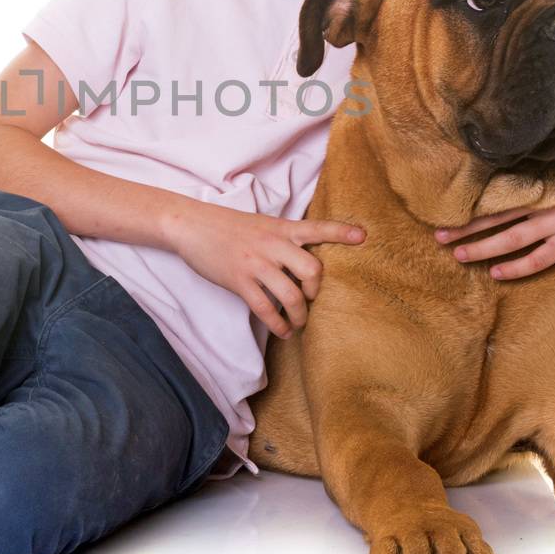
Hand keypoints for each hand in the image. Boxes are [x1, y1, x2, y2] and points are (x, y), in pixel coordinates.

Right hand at [164, 202, 365, 337]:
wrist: (191, 225)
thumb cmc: (228, 226)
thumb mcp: (262, 223)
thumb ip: (284, 237)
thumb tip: (304, 261)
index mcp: (281, 228)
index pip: (317, 228)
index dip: (340, 232)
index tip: (363, 236)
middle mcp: (273, 244)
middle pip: (312, 269)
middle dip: (317, 291)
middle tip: (311, 299)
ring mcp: (256, 263)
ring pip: (290, 295)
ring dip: (300, 315)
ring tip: (298, 323)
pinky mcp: (238, 280)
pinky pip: (264, 308)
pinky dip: (277, 324)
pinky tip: (281, 330)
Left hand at [434, 155, 554, 280]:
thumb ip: (531, 170)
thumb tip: (501, 162)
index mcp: (534, 185)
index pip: (493, 197)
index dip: (467, 207)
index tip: (443, 213)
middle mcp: (540, 204)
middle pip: (494, 219)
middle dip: (465, 229)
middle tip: (438, 238)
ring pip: (511, 240)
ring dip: (483, 249)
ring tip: (459, 256)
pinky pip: (540, 258)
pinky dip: (518, 267)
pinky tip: (498, 273)